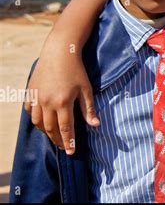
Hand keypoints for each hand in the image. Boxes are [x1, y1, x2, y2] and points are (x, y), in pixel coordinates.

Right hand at [24, 34, 98, 154]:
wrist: (59, 52)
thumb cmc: (76, 70)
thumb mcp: (86, 89)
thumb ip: (89, 108)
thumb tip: (95, 125)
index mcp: (63, 102)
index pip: (66, 128)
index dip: (69, 142)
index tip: (71, 152)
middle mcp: (47, 103)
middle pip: (50, 128)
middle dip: (57, 140)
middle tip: (64, 146)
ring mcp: (37, 98)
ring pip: (38, 122)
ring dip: (45, 131)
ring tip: (54, 135)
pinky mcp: (30, 92)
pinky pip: (30, 111)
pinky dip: (35, 119)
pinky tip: (42, 121)